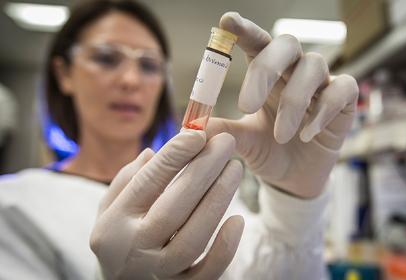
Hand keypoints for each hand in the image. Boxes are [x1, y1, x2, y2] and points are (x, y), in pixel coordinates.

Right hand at [90, 131, 243, 278]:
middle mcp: (133, 249)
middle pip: (173, 208)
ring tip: (235, 168)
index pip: (146, 184)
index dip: (174, 156)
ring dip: (218, 200)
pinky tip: (239, 220)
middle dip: (203, 170)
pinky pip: (208, 273)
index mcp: (113, 224)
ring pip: (193, 238)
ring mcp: (158, 273)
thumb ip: (127, 180)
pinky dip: (225, 248)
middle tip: (226, 142)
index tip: (198, 133)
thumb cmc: (119, 239)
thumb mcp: (109, 210)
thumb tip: (153, 153)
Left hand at [207, 12, 358, 198]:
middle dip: (266, 69)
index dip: (244, 29)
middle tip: (245, 105)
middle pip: (286, 44)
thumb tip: (190, 127)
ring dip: (293, 101)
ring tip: (280, 135)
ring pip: (314, 66)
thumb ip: (222, 130)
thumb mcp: (241, 141)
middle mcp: (294, 70)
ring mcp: (321, 83)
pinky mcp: (344, 101)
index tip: (227, 22)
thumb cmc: (267, 151)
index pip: (256, 42)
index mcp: (266, 73)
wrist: (294, 179)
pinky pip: (342, 89)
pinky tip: (307, 134)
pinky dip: (323, 110)